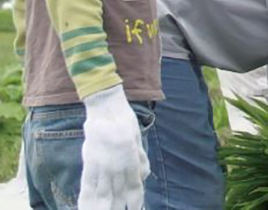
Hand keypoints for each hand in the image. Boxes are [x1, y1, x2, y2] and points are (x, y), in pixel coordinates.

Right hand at [78, 84, 148, 209]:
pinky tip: (85, 209)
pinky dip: (86, 200)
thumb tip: (143, 176)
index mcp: (131, 160)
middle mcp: (117, 166)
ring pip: (102, 195)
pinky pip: (87, 185)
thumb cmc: (125, 121)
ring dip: (104, 209)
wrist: (106, 108)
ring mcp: (102, 165)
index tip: (137, 209)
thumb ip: (140, 159)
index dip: (135, 202)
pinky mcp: (89, 162)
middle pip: (118, 195)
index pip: (134, 187)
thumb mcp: (138, 140)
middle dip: (118, 209)